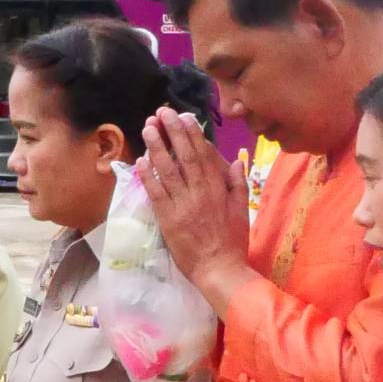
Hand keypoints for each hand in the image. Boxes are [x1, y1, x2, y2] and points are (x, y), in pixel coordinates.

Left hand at [137, 108, 253, 308]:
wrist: (219, 269)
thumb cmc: (232, 241)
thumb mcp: (242, 209)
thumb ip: (237, 184)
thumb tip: (235, 160)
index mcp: (218, 188)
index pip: (204, 155)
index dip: (193, 134)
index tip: (185, 117)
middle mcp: (200, 192)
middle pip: (184, 156)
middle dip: (173, 132)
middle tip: (162, 112)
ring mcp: (183, 204)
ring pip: (168, 170)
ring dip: (157, 147)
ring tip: (148, 128)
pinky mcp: (168, 218)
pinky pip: (156, 192)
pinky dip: (148, 175)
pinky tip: (140, 160)